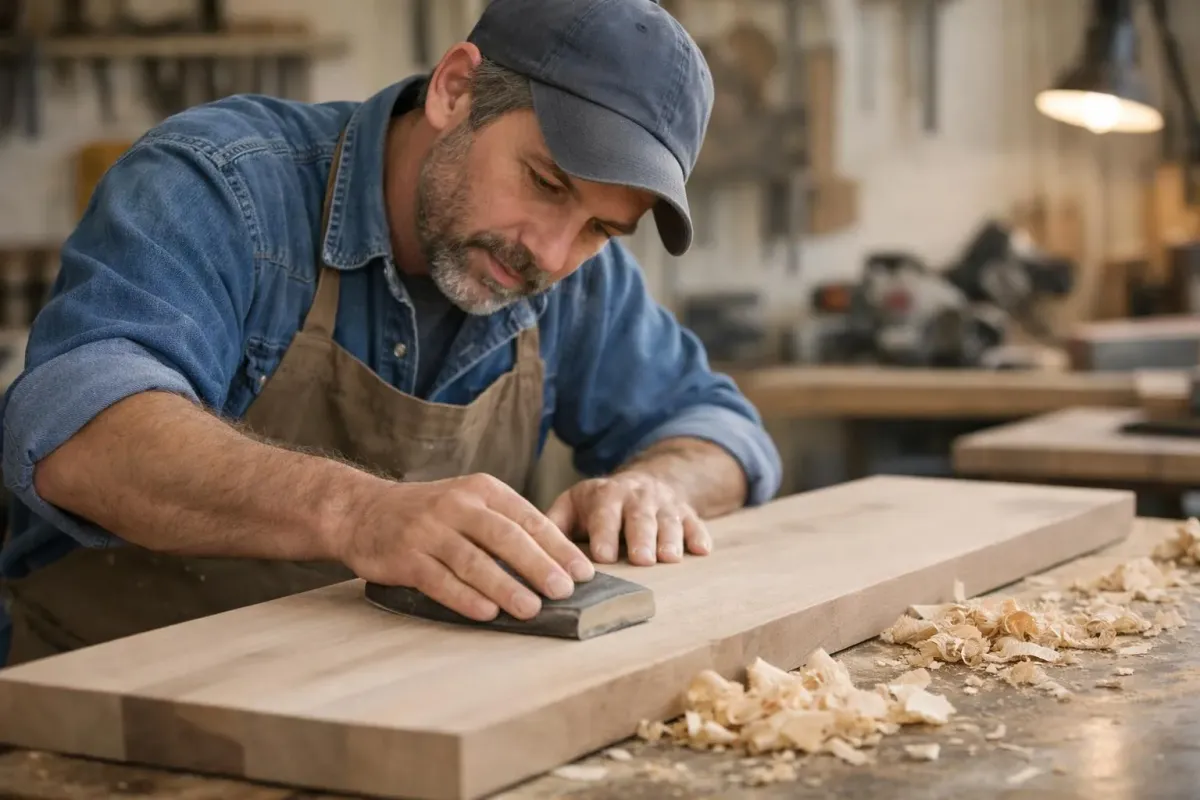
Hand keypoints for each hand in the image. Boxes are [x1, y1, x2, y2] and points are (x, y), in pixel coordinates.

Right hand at [335, 473, 594, 621]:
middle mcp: (457, 506)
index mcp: (481, 490)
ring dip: (505, 587)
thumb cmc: (430, 512)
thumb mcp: (469, 502)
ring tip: (532, 609)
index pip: (528, 518)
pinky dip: (465, 598)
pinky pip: (439, 580)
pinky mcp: (405, 557)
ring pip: (474, 561)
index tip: (583, 572)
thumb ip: (506, 525)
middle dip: (538, 566)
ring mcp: (429, 530)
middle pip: (505, 537)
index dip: (558, 546)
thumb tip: (556, 562)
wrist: (362, 511)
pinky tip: (486, 613)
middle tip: (564, 591)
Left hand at [546, 472, 710, 565]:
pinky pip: (695, 522)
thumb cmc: (599, 505)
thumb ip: (553, 524)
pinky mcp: (687, 513)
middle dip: (641, 538)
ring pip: (669, 520)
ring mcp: (665, 504)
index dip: (605, 532)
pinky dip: (699, 536)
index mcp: (606, 494)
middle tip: (641, 561)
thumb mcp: (573, 505)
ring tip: (669, 559)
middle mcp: (637, 496)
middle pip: (640, 516)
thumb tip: (526, 549)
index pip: (604, 513)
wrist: (643, 484)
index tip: (603, 556)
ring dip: (670, 539)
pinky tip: (702, 550)